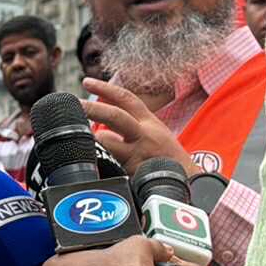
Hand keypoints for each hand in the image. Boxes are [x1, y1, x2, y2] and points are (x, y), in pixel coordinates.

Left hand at [81, 78, 201, 175]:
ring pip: (107, 142)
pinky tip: (91, 167)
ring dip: (91, 143)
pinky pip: (108, 165)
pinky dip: (97, 164)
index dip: (106, 88)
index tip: (86, 81)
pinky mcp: (134, 173)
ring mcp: (139, 154)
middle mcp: (145, 134)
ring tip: (81, 146)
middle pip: (115, 116)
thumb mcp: (156, 136)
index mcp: (150, 123)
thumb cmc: (168, 160)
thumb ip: (130, 129)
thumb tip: (99, 129)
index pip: (127, 99)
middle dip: (92, 108)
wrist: (192, 184)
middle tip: (73, 103)